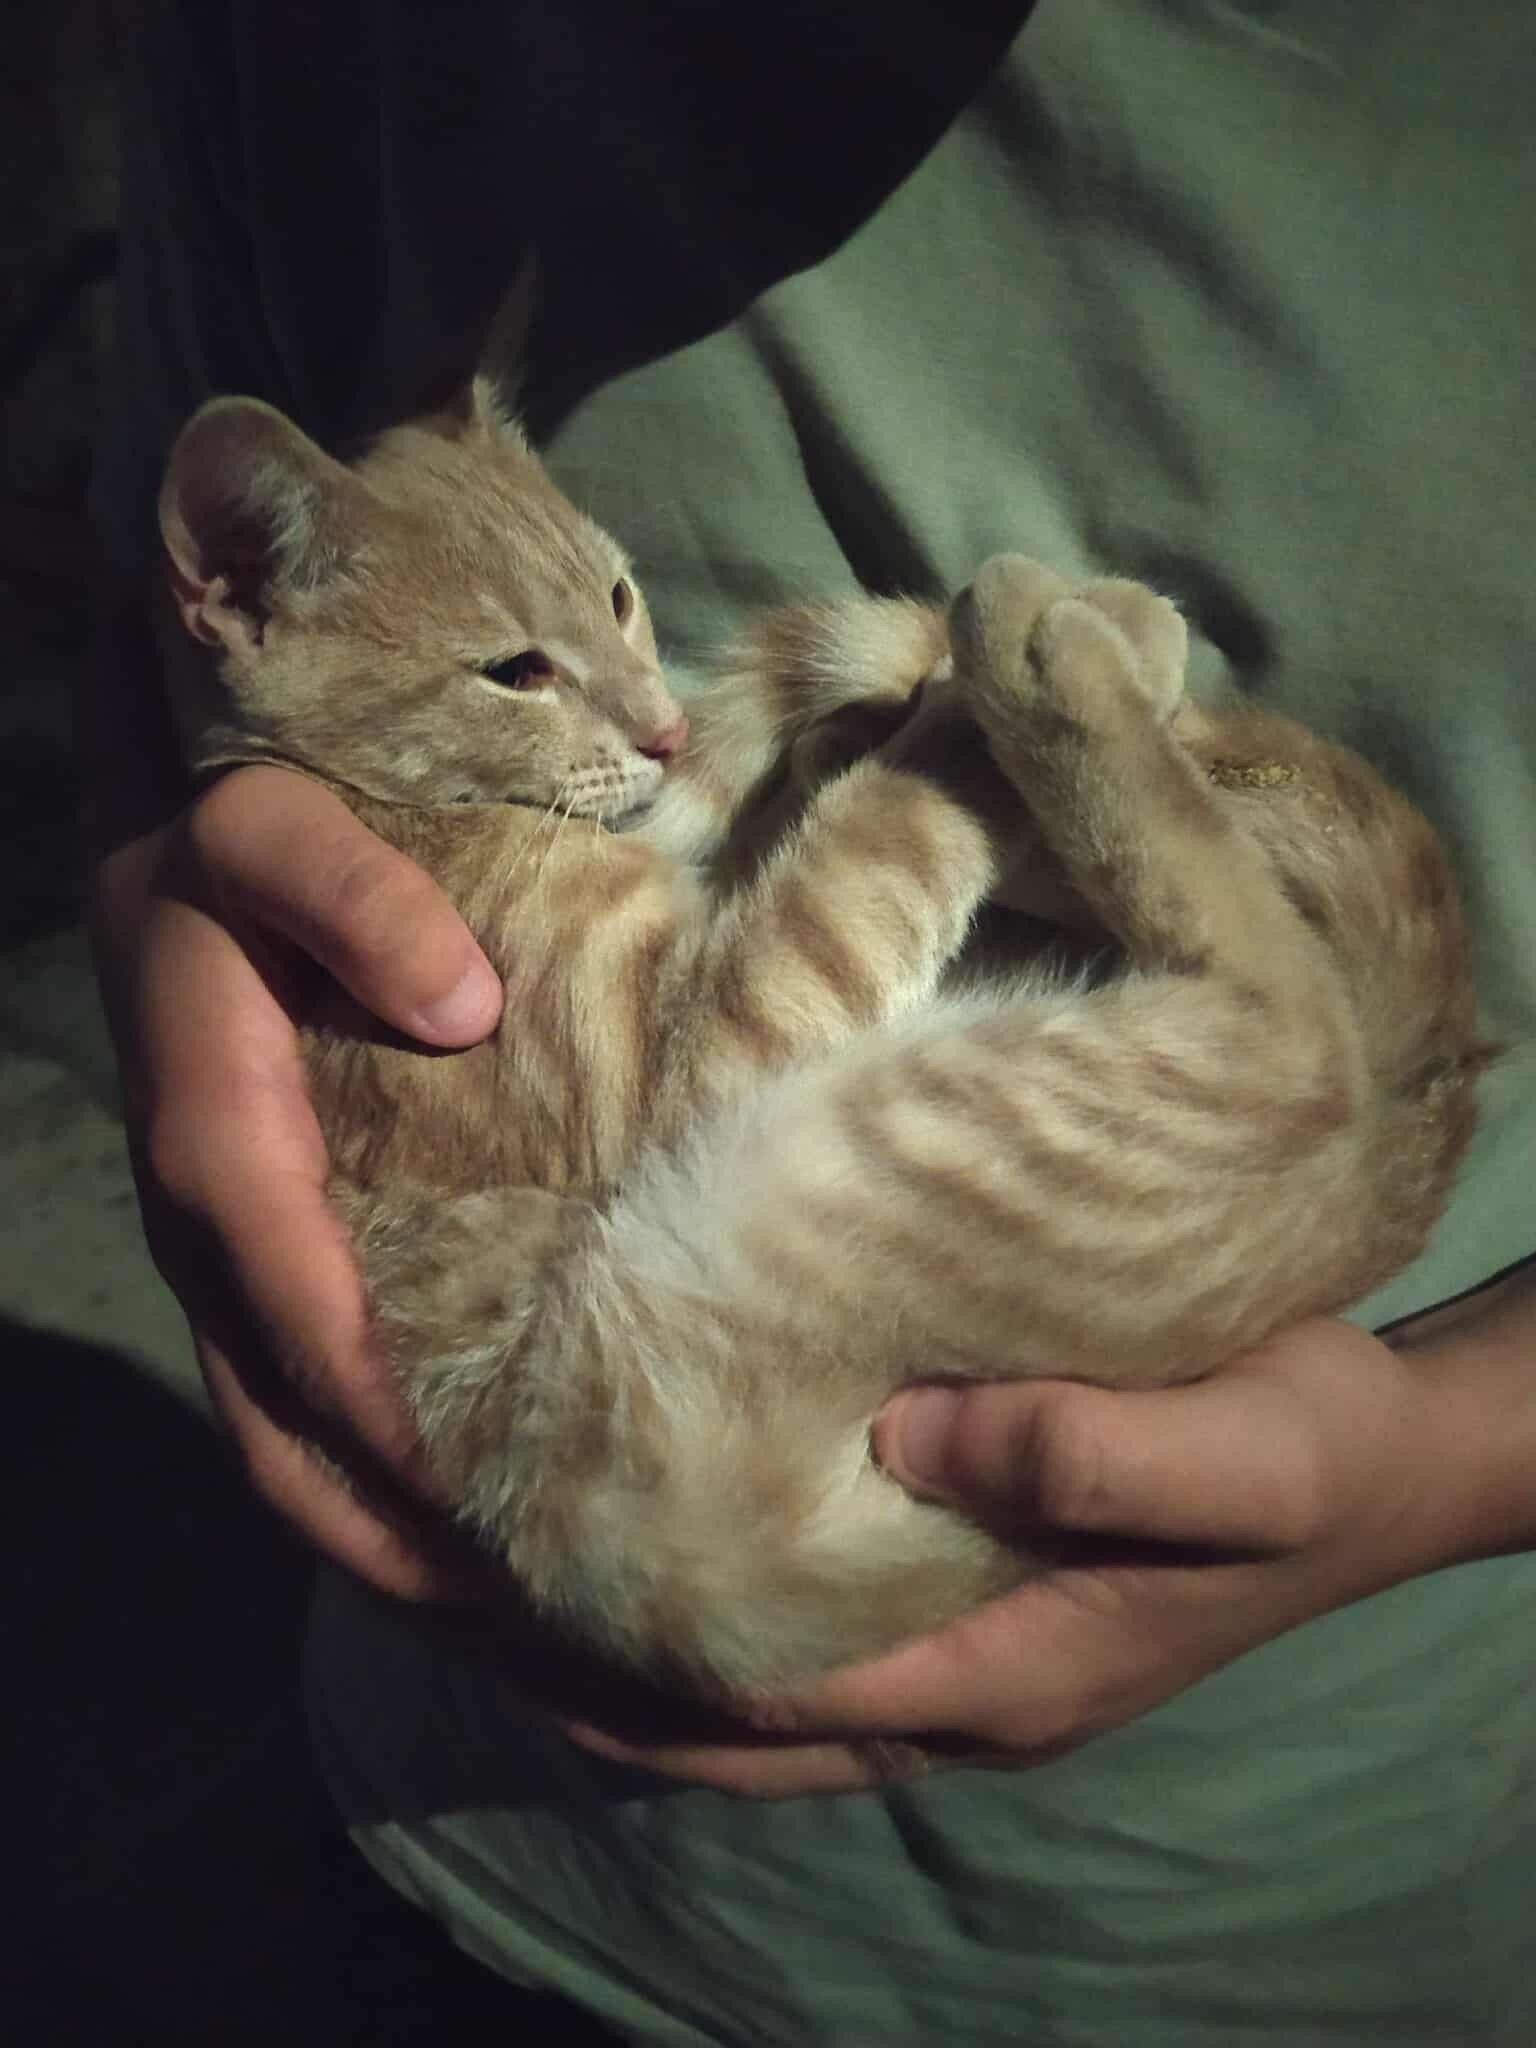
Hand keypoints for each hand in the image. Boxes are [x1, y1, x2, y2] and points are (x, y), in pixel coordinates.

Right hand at [92, 761, 503, 1597]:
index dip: (375, 1397)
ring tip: (503, 1607)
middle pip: (271, 1415)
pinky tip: (455, 1513)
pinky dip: (361, 1473)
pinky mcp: (253, 1251)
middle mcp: (204, 1219)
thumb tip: (461, 1009)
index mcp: (212, 1122)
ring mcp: (219, 1250)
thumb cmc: (242, 813)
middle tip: (518, 1611)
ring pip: (275, 1428)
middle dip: (381, 1523)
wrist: (176, 820)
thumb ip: (351, 891)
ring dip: (372, 1529)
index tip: (485, 1492)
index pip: (290, 1293)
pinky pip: (292, 1390)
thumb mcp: (274, 821)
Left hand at [564, 1297, 1535, 1795]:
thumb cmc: (1316, 1452)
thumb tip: (908, 1430)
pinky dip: (684, 1610)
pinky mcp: (956, 1600)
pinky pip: (780, 1636)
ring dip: (603, 1648)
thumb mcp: (1245, 1449)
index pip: (743, 1692)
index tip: (468, 1568)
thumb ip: (1091, 1448)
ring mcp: (942, 1655)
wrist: (1382, 1466)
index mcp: (983, 1670)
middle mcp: (938, 1685)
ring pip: (727, 1695)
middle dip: (556, 1670)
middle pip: (704, 1723)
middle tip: (418, 1573)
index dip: (598, 1648)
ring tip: (473, 1564)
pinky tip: (629, 1528)